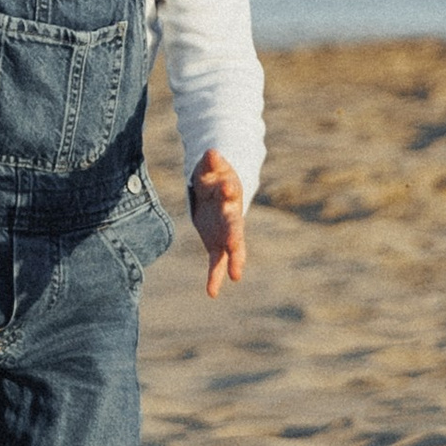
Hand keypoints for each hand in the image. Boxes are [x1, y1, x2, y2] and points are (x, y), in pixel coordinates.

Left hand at [189, 151, 246, 297]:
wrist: (217, 192)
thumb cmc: (213, 178)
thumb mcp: (210, 168)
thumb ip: (211, 163)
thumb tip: (210, 152)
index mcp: (231, 193)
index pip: (231, 191)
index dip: (229, 190)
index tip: (228, 187)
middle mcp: (232, 215)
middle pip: (235, 224)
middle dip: (234, 233)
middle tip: (234, 243)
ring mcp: (227, 232)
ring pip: (232, 247)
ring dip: (234, 259)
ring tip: (236, 274)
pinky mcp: (218, 244)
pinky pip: (216, 263)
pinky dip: (214, 277)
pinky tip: (212, 293)